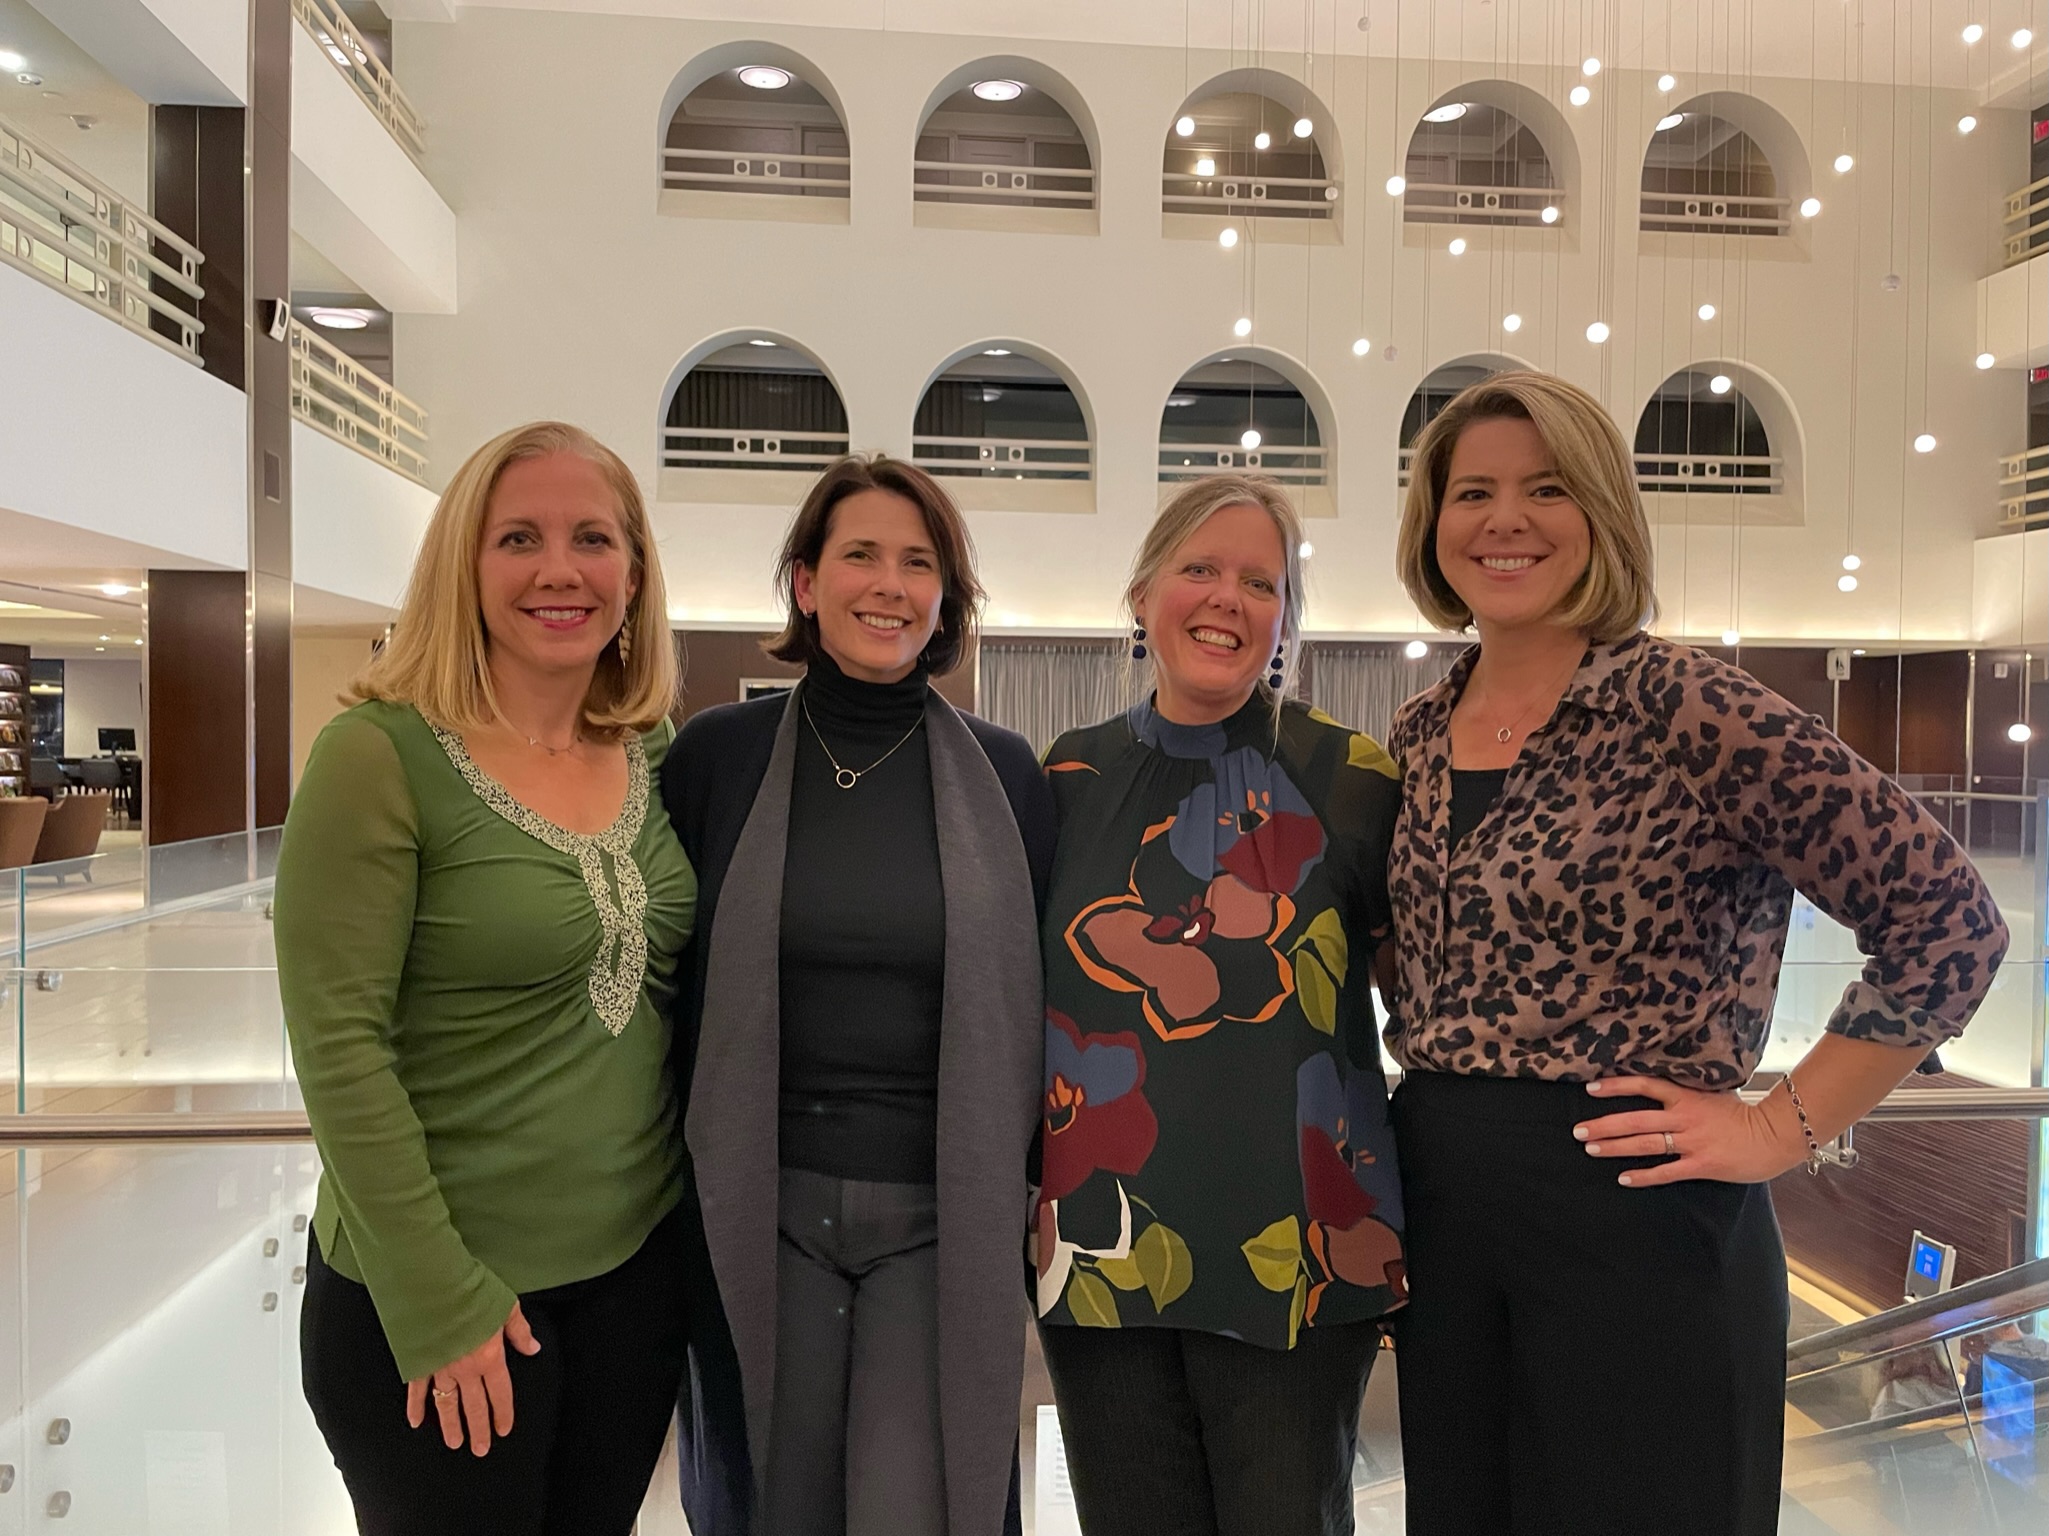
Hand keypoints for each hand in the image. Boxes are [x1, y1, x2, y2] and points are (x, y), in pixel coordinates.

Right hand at [405, 1302, 541, 1454]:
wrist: (436, 1284)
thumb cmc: (473, 1292)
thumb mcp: (506, 1307)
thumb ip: (519, 1331)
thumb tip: (533, 1348)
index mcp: (489, 1357)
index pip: (499, 1393)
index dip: (502, 1413)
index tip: (503, 1430)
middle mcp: (465, 1368)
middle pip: (474, 1406)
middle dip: (478, 1429)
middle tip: (480, 1450)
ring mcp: (440, 1367)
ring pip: (447, 1404)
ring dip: (450, 1425)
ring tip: (454, 1443)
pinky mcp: (419, 1361)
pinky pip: (417, 1389)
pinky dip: (415, 1406)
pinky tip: (415, 1422)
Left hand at [1575, 1076, 1804, 1186]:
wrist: (1775, 1134)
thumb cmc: (1744, 1115)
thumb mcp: (1712, 1094)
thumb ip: (1686, 1093)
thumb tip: (1661, 1089)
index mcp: (1686, 1096)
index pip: (1644, 1085)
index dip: (1616, 1086)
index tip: (1590, 1088)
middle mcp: (1684, 1117)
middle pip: (1636, 1119)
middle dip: (1604, 1125)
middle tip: (1578, 1131)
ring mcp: (1692, 1141)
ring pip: (1645, 1144)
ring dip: (1615, 1147)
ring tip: (1591, 1149)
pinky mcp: (1702, 1164)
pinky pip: (1666, 1171)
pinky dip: (1644, 1175)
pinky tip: (1623, 1178)